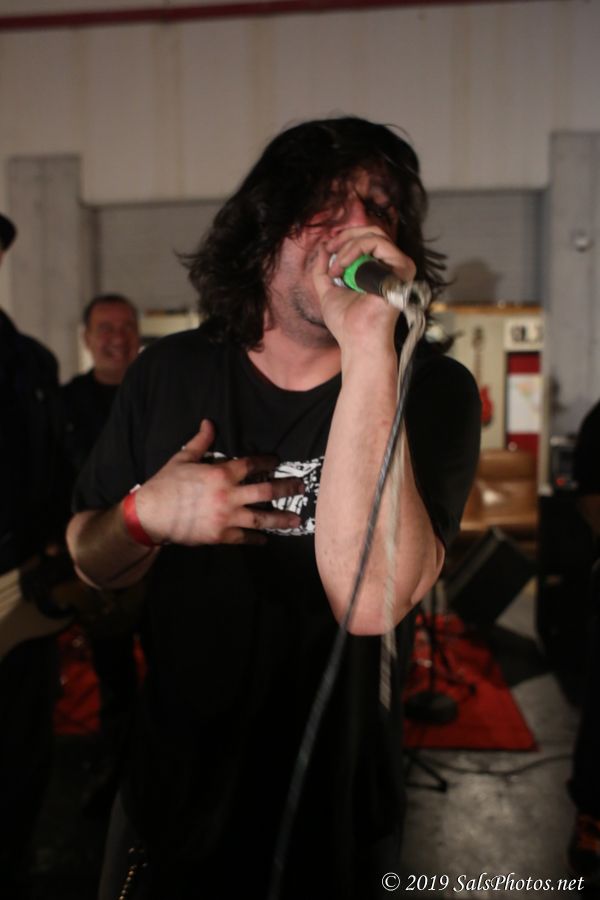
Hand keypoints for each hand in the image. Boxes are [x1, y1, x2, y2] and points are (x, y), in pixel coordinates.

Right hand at [134, 420, 303, 545]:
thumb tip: (209, 422)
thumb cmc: (165, 484)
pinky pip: (244, 537)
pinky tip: (266, 538)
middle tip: (302, 487)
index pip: (252, 464)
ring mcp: (226, 517)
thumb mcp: (182, 458)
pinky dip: (257, 538)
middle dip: (287, 488)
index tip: (277, 461)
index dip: (267, 462)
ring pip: (261, 518)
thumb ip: (200, 442)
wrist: (151, 515)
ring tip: (297, 519)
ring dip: (281, 519)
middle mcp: (228, 495)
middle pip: (266, 491)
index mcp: (221, 473)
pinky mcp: (220, 535)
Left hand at [313, 226, 416, 348]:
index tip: (328, 250)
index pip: (366, 239)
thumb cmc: (346, 323)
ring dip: (348, 247)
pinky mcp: (402, 269)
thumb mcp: (328, 291)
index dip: (344, 238)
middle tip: (331, 249)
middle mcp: (392, 266)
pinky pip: (379, 243)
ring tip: (337, 269)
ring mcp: (399, 267)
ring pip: (374, 235)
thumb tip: (323, 247)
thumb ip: (323, 269)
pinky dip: (355, 250)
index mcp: (379, 270)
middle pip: (372, 231)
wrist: (357, 339)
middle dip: (346, 236)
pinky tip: (343, 269)